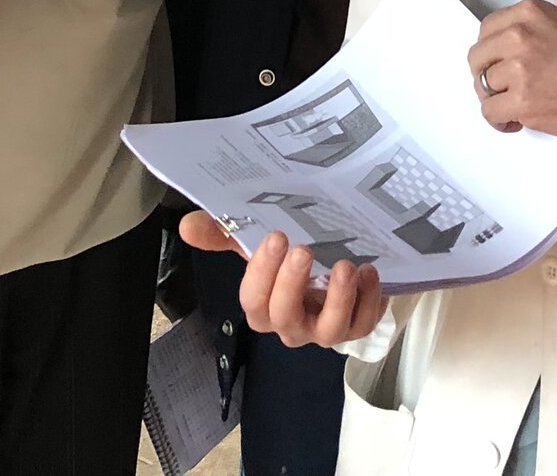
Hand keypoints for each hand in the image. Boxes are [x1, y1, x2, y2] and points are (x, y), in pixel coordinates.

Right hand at [178, 211, 387, 348]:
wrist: (333, 266)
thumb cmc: (289, 259)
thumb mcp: (257, 243)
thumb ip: (224, 234)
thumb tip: (188, 225)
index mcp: (264, 306)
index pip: (253, 302)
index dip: (262, 273)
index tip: (275, 237)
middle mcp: (293, 325)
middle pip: (284, 318)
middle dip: (292, 285)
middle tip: (303, 251)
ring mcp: (325, 330)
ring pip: (328, 331)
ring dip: (336, 299)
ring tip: (343, 266)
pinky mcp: (356, 326)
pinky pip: (363, 324)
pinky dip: (368, 300)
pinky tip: (369, 271)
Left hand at [467, 0, 556, 140]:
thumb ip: (530, 30)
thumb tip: (503, 50)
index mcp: (529, 12)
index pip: (486, 29)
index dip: (490, 52)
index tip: (498, 65)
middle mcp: (519, 35)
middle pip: (477, 57)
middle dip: (486, 75)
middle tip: (503, 89)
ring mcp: (519, 68)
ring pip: (482, 87)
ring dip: (496, 100)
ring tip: (515, 107)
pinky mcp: (523, 100)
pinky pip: (490, 112)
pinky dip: (499, 120)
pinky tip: (515, 122)